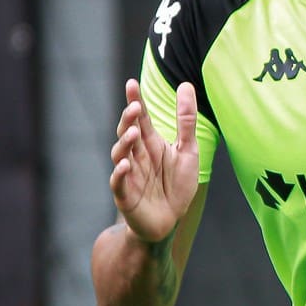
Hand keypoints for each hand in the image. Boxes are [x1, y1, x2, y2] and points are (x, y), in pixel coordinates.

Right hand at [109, 79, 197, 241]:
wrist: (170, 221)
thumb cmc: (176, 185)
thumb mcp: (187, 150)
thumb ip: (186, 121)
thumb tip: (186, 85)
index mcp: (150, 144)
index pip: (140, 119)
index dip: (135, 101)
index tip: (132, 84)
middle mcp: (136, 156)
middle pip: (127, 133)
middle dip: (128, 120)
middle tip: (135, 107)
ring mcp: (129, 175)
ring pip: (120, 154)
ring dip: (124, 143)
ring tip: (134, 132)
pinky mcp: (126, 196)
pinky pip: (118, 183)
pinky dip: (119, 174)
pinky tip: (124, 164)